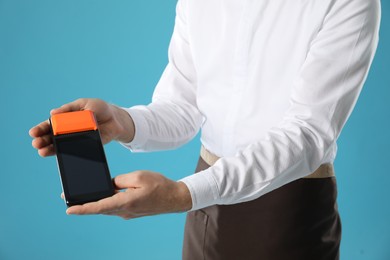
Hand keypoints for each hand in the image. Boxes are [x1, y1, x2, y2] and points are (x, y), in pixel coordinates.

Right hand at [29, 98, 134, 156]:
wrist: (116, 120)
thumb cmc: (100, 109)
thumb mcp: (86, 104)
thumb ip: (71, 108)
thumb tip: (53, 113)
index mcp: (66, 118)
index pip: (51, 124)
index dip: (41, 128)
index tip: (33, 132)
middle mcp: (68, 130)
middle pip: (52, 136)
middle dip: (43, 139)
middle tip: (36, 143)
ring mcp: (76, 139)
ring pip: (60, 145)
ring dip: (50, 148)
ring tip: (41, 151)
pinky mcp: (85, 146)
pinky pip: (74, 151)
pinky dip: (66, 154)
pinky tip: (58, 156)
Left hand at [65, 171, 192, 218]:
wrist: (175, 198)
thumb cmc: (159, 186)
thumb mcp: (138, 176)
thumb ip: (120, 180)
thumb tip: (109, 184)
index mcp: (125, 202)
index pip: (99, 207)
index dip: (83, 208)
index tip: (68, 209)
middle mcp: (124, 211)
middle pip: (99, 208)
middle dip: (83, 204)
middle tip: (67, 197)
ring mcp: (128, 213)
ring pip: (106, 207)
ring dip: (94, 202)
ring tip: (82, 195)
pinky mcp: (131, 211)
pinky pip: (114, 206)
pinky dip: (106, 201)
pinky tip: (104, 193)